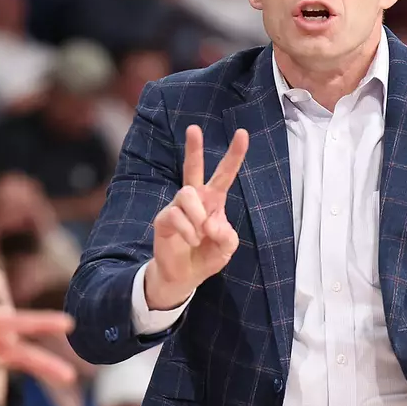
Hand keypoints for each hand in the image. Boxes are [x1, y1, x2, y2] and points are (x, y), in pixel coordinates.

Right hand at [143, 125, 247, 310]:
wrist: (184, 276)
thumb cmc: (206, 256)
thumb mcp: (226, 248)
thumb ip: (227, 235)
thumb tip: (211, 224)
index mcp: (213, 201)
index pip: (224, 174)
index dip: (234, 155)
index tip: (242, 134)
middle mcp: (194, 199)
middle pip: (192, 168)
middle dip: (193, 148)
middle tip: (193, 128)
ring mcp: (177, 208)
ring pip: (187, 194)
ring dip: (198, 217)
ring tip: (200, 235)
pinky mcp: (164, 220)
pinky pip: (175, 215)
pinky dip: (188, 231)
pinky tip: (191, 241)